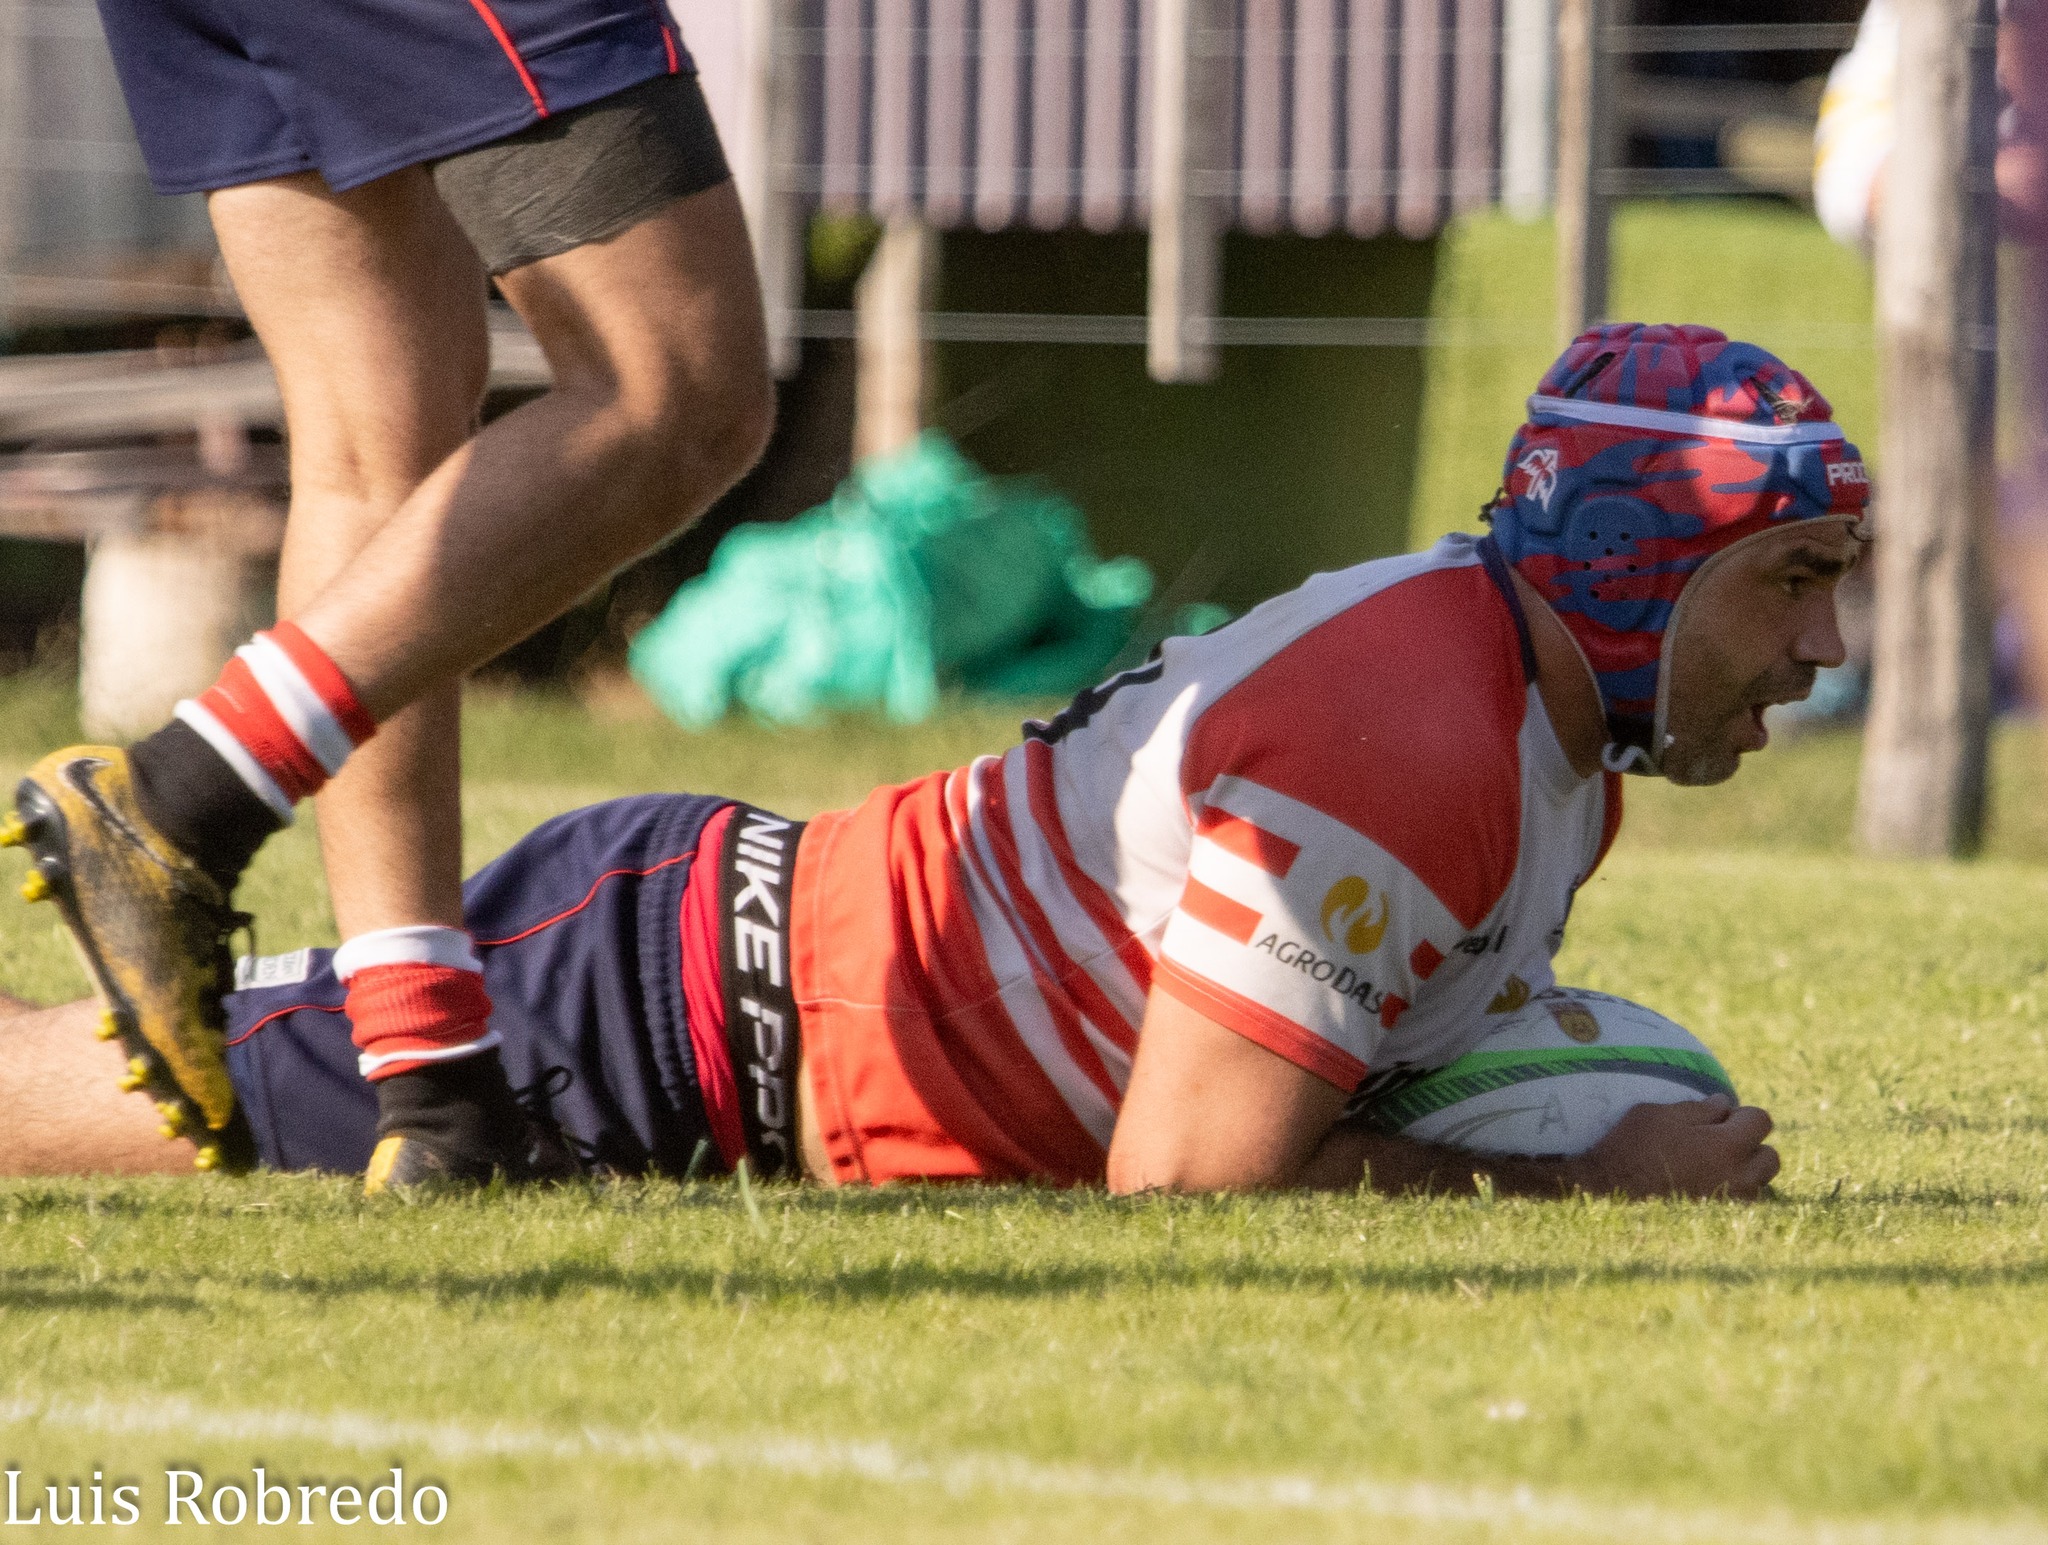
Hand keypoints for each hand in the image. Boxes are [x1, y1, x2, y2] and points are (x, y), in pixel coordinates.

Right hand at [1573, 1096, 1778, 1200]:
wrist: (1607, 1192)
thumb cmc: (1630, 1147)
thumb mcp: (1659, 1114)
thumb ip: (1699, 1109)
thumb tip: (1724, 1104)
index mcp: (1727, 1146)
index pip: (1761, 1121)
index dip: (1742, 1114)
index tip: (1720, 1118)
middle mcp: (1738, 1178)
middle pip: (1770, 1157)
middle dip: (1751, 1145)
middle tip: (1718, 1141)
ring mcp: (1729, 1205)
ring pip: (1757, 1184)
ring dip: (1743, 1171)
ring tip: (1710, 1166)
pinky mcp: (1717, 1222)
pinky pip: (1739, 1204)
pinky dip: (1729, 1192)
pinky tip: (1700, 1186)